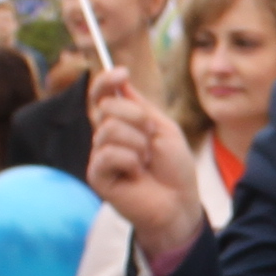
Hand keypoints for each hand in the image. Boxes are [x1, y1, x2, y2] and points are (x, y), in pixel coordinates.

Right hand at [83, 71, 204, 265]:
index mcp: (121, 123)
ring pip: (109, 129)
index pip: (101, 95)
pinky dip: (130, 160)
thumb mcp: (163, 128)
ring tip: (146, 161)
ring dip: (138, 143)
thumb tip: (120, 82)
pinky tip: (136, 174)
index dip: (106, 81)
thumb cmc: (174, 168)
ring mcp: (100, 155)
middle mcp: (106, 136)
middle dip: (137, 117)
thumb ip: (140, 106)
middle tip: (151, 137)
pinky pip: (108, 153)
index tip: (123, 73)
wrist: (178, 202)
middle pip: (106, 107)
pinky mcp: (97, 175)